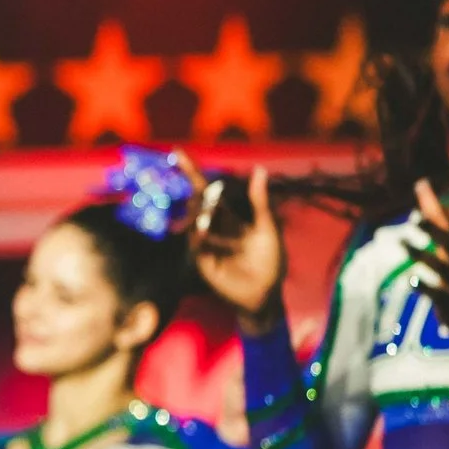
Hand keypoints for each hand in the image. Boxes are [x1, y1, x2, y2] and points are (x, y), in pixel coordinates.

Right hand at [188, 160, 285, 329]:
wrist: (266, 295)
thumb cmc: (270, 262)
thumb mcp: (268, 229)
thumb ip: (260, 202)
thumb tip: (259, 169)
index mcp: (228, 218)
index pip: (208, 192)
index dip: (193, 173)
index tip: (178, 153)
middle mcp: (213, 228)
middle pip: (196, 204)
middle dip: (195, 193)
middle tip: (199, 190)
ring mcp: (205, 244)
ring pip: (194, 220)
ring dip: (199, 213)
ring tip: (205, 212)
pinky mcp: (202, 260)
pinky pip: (195, 242)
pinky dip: (198, 233)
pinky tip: (203, 229)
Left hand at [409, 179, 448, 353]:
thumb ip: (437, 216)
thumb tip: (421, 183)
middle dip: (434, 231)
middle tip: (415, 216)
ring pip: (439, 267)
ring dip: (420, 255)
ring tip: (402, 242)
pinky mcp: (447, 301)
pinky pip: (434, 293)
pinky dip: (423, 287)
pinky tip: (411, 280)